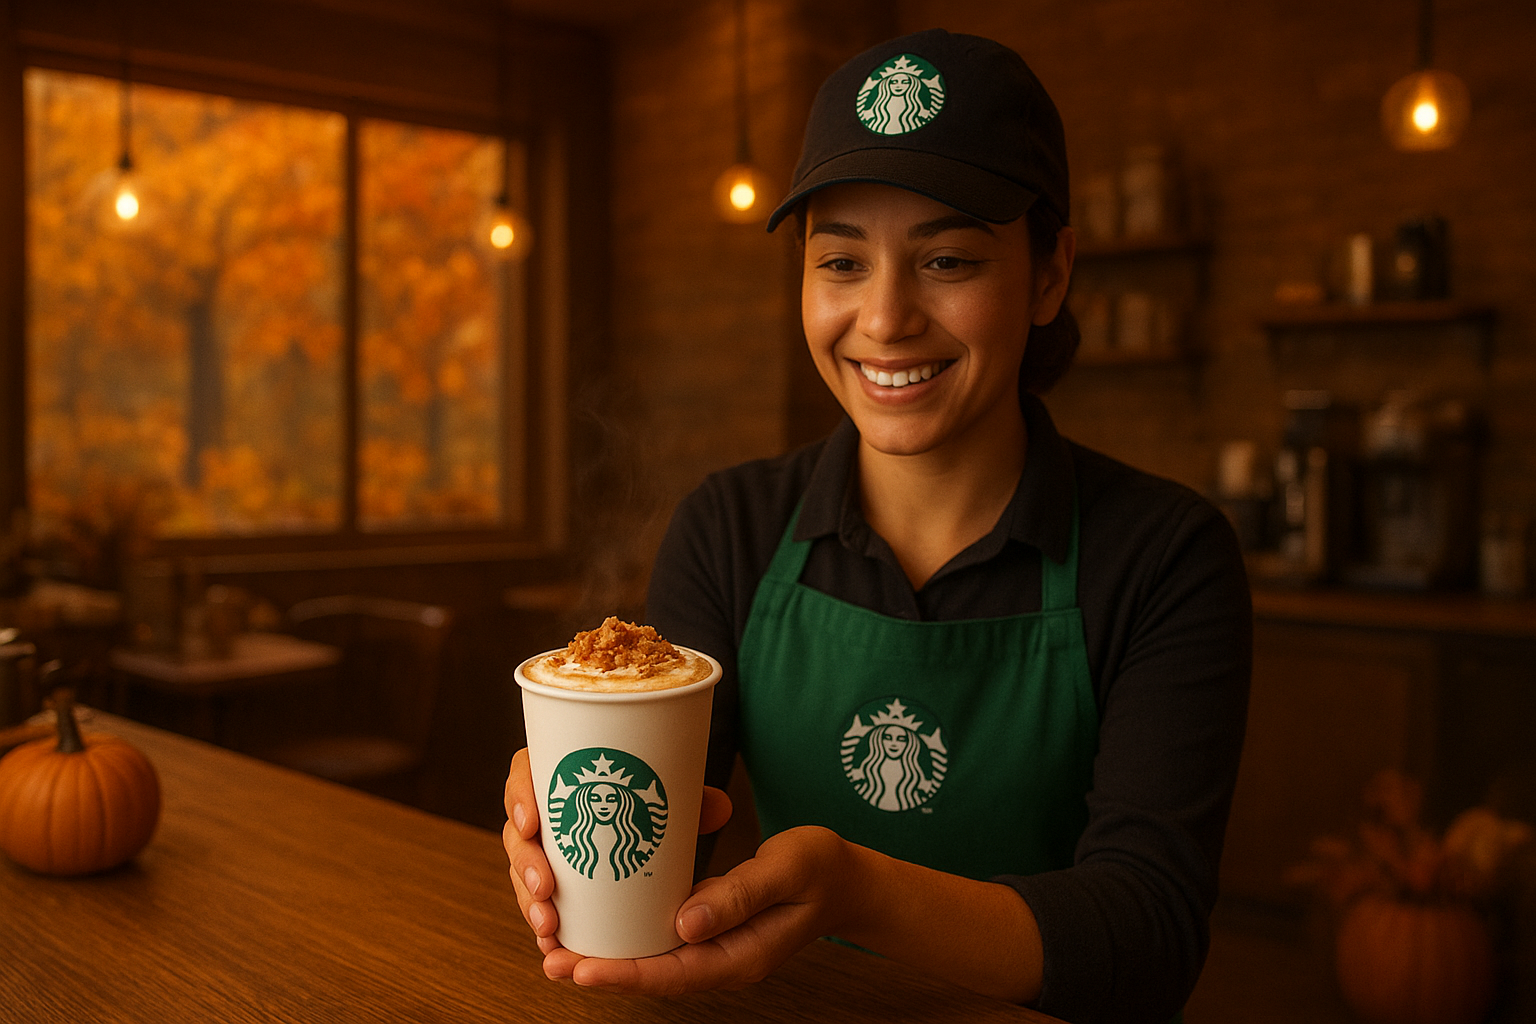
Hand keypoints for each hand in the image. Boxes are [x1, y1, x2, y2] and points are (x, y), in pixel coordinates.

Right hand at [502, 748, 733, 961]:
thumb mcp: (665, 797)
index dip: (519, 797)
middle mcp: (542, 811)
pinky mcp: (547, 880)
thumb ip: (691, 800)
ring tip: (548, 925)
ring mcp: (540, 848)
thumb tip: (721, 809)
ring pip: (519, 872)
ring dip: (527, 901)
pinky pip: (533, 899)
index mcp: (558, 776)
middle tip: (546, 888)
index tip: (533, 822)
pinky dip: (539, 920)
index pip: (523, 774)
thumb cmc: (644, 801)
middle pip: (516, 832)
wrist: (641, 826)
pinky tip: (549, 943)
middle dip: (525, 864)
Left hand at [544, 825, 857, 994]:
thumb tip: (684, 923)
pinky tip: (597, 922)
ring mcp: (714, 946)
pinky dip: (627, 936)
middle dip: (600, 970)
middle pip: (652, 974)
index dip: (623, 974)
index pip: (673, 973)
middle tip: (549, 959)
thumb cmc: (820, 867)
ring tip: (555, 947)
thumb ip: (740, 895)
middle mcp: (721, 958)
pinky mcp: (707, 927)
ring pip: (652, 960)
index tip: (580, 968)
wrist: (845, 877)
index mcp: (740, 956)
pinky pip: (661, 940)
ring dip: (606, 956)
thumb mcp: (786, 871)